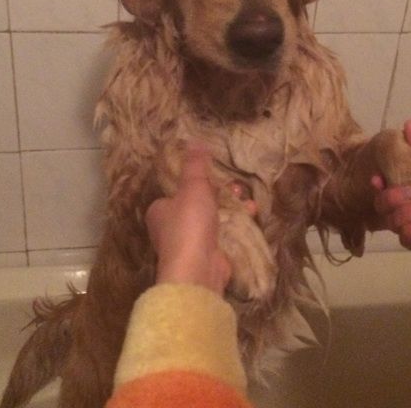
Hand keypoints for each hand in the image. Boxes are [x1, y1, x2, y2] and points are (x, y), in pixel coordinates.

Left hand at [145, 144, 237, 294]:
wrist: (198, 270)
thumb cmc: (189, 225)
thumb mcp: (193, 187)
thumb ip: (196, 165)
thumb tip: (195, 140)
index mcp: (160, 210)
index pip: (177, 191)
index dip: (197, 182)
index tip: (216, 176)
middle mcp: (170, 228)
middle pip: (198, 204)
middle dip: (220, 194)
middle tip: (236, 188)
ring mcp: (189, 245)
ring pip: (213, 219)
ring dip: (232, 208)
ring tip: (247, 201)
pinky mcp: (207, 256)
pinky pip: (223, 234)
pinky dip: (236, 224)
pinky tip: (250, 216)